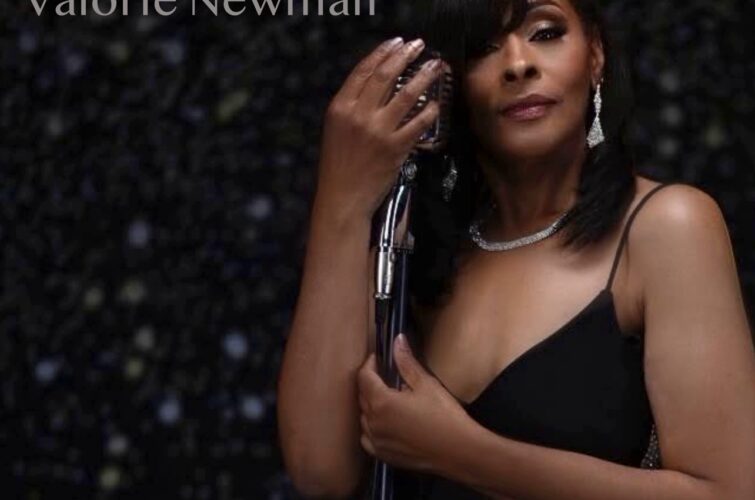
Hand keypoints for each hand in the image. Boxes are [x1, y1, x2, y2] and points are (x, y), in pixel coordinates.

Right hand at [314, 37, 443, 223]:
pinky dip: (429, 112)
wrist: (343, 196)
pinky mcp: (395, 148)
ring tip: (436, 67)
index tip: (397, 42)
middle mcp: (358, 114)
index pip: (363, 71)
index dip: (382, 52)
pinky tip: (437, 104)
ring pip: (406, 95)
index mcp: (340, 107)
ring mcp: (378, 131)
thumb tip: (377, 85)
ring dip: (424, 77)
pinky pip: (418, 123)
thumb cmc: (339, 164)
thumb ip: (352, 107)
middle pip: (386, 76)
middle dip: (405, 56)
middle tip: (420, 46)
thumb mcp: (336, 129)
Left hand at [357, 333, 472, 473]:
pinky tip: (385, 423)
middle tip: (385, 374)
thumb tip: (397, 340)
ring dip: (371, 405)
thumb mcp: (426, 384)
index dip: (370, 364)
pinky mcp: (384, 456)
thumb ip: (406, 362)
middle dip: (370, 383)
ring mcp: (377, 442)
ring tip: (388, 397)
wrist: (459, 451)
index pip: (364, 377)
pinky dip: (372, 428)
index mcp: (381, 402)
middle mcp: (373, 423)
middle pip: (362, 396)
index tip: (378, 357)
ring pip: (364, 418)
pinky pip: (368, 438)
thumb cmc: (444, 416)